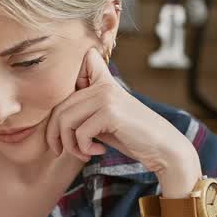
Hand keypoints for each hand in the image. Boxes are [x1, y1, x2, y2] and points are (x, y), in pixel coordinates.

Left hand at [45, 47, 200, 189]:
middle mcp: (103, 85)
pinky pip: (79, 133)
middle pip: (60, 106)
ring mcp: (106, 97)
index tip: (71, 112)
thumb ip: (84, 113)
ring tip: (83, 154)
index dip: (69, 79)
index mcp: (104, 82)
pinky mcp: (109, 112)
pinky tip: (98, 152)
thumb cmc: (132, 137)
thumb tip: (53, 123)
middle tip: (62, 151)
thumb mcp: (104, 120)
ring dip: (69, 144)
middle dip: (55, 134)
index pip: (83, 62)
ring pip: (65, 120)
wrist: (163, 148)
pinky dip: (83, 149)